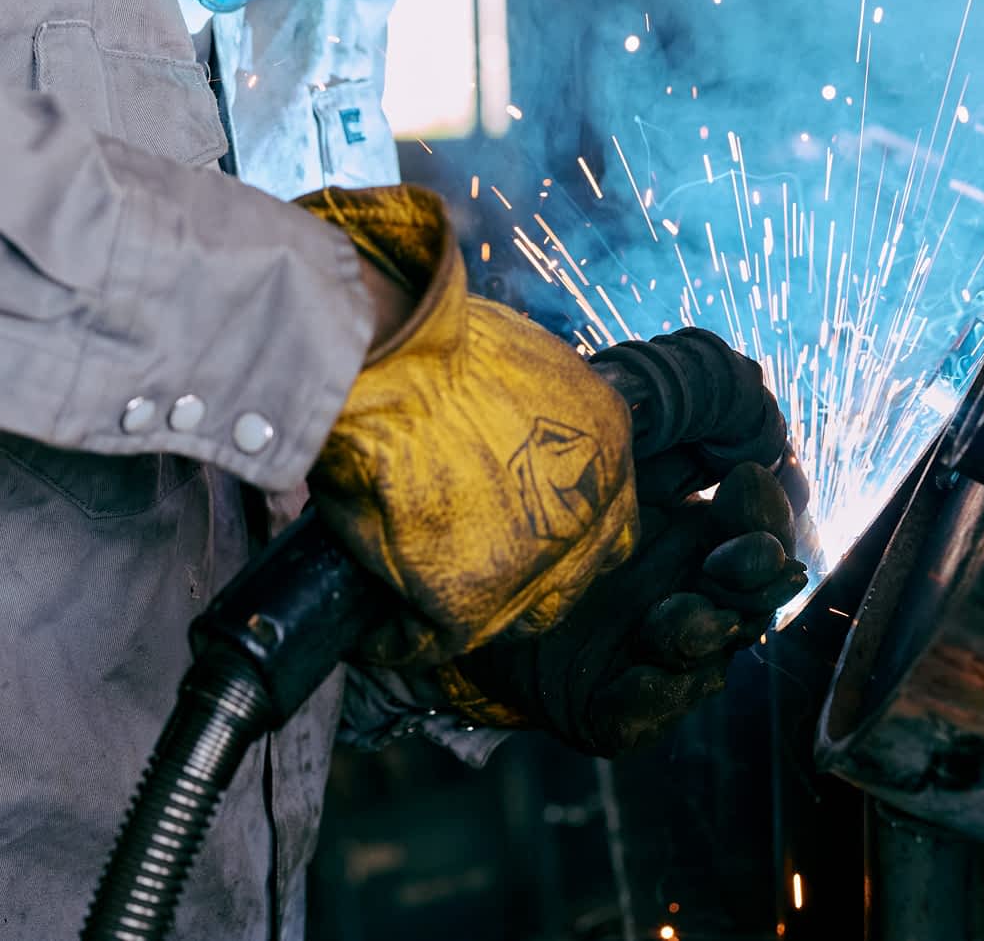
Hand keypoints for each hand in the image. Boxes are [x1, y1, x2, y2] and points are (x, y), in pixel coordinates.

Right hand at [294, 185, 636, 667]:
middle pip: (569, 578)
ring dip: (463, 610)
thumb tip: (506, 433)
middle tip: (466, 570)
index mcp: (606, 440)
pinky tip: (376, 624)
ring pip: (507, 616)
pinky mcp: (470, 598)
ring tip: (414, 597)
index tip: (519, 527)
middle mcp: (587, 507)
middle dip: (522, 580)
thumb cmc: (428, 342)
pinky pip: (429, 640)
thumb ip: (535, 413)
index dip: (562, 528)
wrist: (387, 358)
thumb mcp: (521, 363)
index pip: (606, 516)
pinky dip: (397, 637)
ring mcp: (534, 561)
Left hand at [430, 458, 807, 755]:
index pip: (756, 522)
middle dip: (751, 575)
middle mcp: (693, 598)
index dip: (760, 506)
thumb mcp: (590, 462)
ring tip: (671, 615)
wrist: (459, 587)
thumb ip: (641, 428)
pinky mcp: (618, 708)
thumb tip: (695, 382)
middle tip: (723, 560)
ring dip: (698, 633)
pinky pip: (650, 711)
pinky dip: (652, 695)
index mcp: (696, 537)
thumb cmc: (534, 513)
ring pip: (712, 657)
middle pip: (754, 593)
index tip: (737, 478)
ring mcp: (662, 658)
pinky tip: (642, 674)